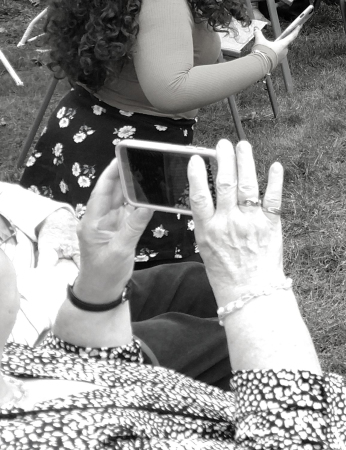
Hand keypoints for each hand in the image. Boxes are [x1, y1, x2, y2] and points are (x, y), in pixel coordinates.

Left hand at [74, 160, 151, 302]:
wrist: (100, 292)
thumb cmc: (104, 274)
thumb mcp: (119, 251)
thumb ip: (132, 227)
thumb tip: (146, 205)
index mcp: (92, 222)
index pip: (102, 192)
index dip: (111, 174)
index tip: (121, 157)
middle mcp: (99, 219)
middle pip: (112, 191)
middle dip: (124, 175)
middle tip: (140, 159)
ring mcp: (109, 224)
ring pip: (121, 199)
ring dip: (132, 186)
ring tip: (147, 171)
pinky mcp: (118, 229)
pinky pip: (129, 210)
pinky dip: (138, 201)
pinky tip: (149, 193)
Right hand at [189, 139, 285, 306]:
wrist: (250, 292)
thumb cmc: (226, 271)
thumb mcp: (205, 247)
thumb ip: (207, 222)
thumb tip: (205, 197)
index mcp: (207, 231)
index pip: (199, 197)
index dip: (197, 175)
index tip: (197, 157)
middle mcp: (228, 224)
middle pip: (225, 184)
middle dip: (224, 160)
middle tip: (223, 144)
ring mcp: (251, 223)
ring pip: (248, 186)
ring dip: (246, 162)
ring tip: (243, 146)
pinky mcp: (271, 225)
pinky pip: (273, 199)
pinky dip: (275, 181)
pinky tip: (275, 166)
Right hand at [254, 16, 308, 65]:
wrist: (259, 65)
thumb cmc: (262, 53)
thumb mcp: (259, 41)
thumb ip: (258, 34)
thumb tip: (256, 29)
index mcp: (282, 44)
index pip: (292, 36)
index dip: (296, 30)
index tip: (300, 25)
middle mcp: (284, 50)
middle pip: (284, 43)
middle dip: (280, 41)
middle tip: (273, 41)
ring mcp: (282, 57)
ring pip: (281, 50)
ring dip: (276, 48)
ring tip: (268, 48)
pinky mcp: (278, 62)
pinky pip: (278, 56)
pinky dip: (274, 54)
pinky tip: (267, 54)